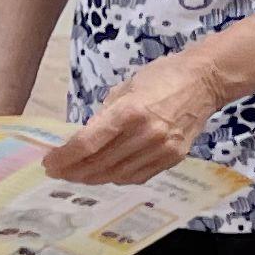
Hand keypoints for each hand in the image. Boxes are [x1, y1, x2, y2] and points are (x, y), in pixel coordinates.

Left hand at [42, 50, 234, 184]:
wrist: (205, 81)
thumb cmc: (162, 77)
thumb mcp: (125, 88)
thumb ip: (105, 116)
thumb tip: (85, 138)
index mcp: (130, 111)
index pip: (88, 143)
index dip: (65, 157)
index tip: (49, 162)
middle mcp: (146, 133)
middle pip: (99, 163)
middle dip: (73, 170)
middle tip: (58, 172)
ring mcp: (162, 148)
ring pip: (117, 174)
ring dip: (93, 177)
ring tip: (78, 175)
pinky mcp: (174, 157)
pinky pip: (139, 176)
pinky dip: (118, 177)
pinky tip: (106, 174)